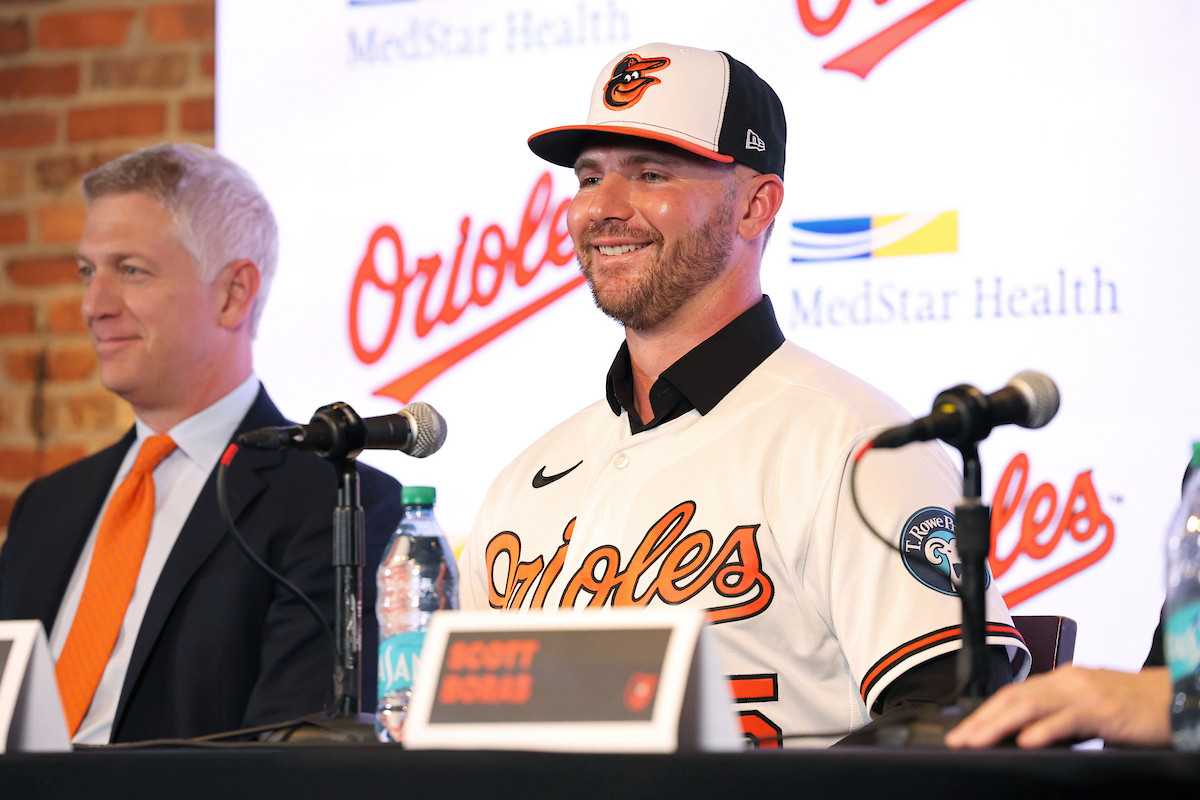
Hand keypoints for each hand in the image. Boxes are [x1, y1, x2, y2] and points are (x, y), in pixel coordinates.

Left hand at [944, 666, 1171, 748]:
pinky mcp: (1104, 710)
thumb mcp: (1087, 709)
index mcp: (1060, 681)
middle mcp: (1066, 682)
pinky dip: (1045, 729)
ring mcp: (1084, 694)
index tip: (963, 732)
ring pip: (1031, 705)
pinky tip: (1027, 741)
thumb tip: (1024, 737)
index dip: (984, 713)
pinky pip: (1068, 718)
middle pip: (1013, 699)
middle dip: (982, 721)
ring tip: (978, 741)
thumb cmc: (1133, 707)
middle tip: (958, 741)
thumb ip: (1057, 718)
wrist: (1175, 697)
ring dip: (1000, 725)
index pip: (1012, 695)